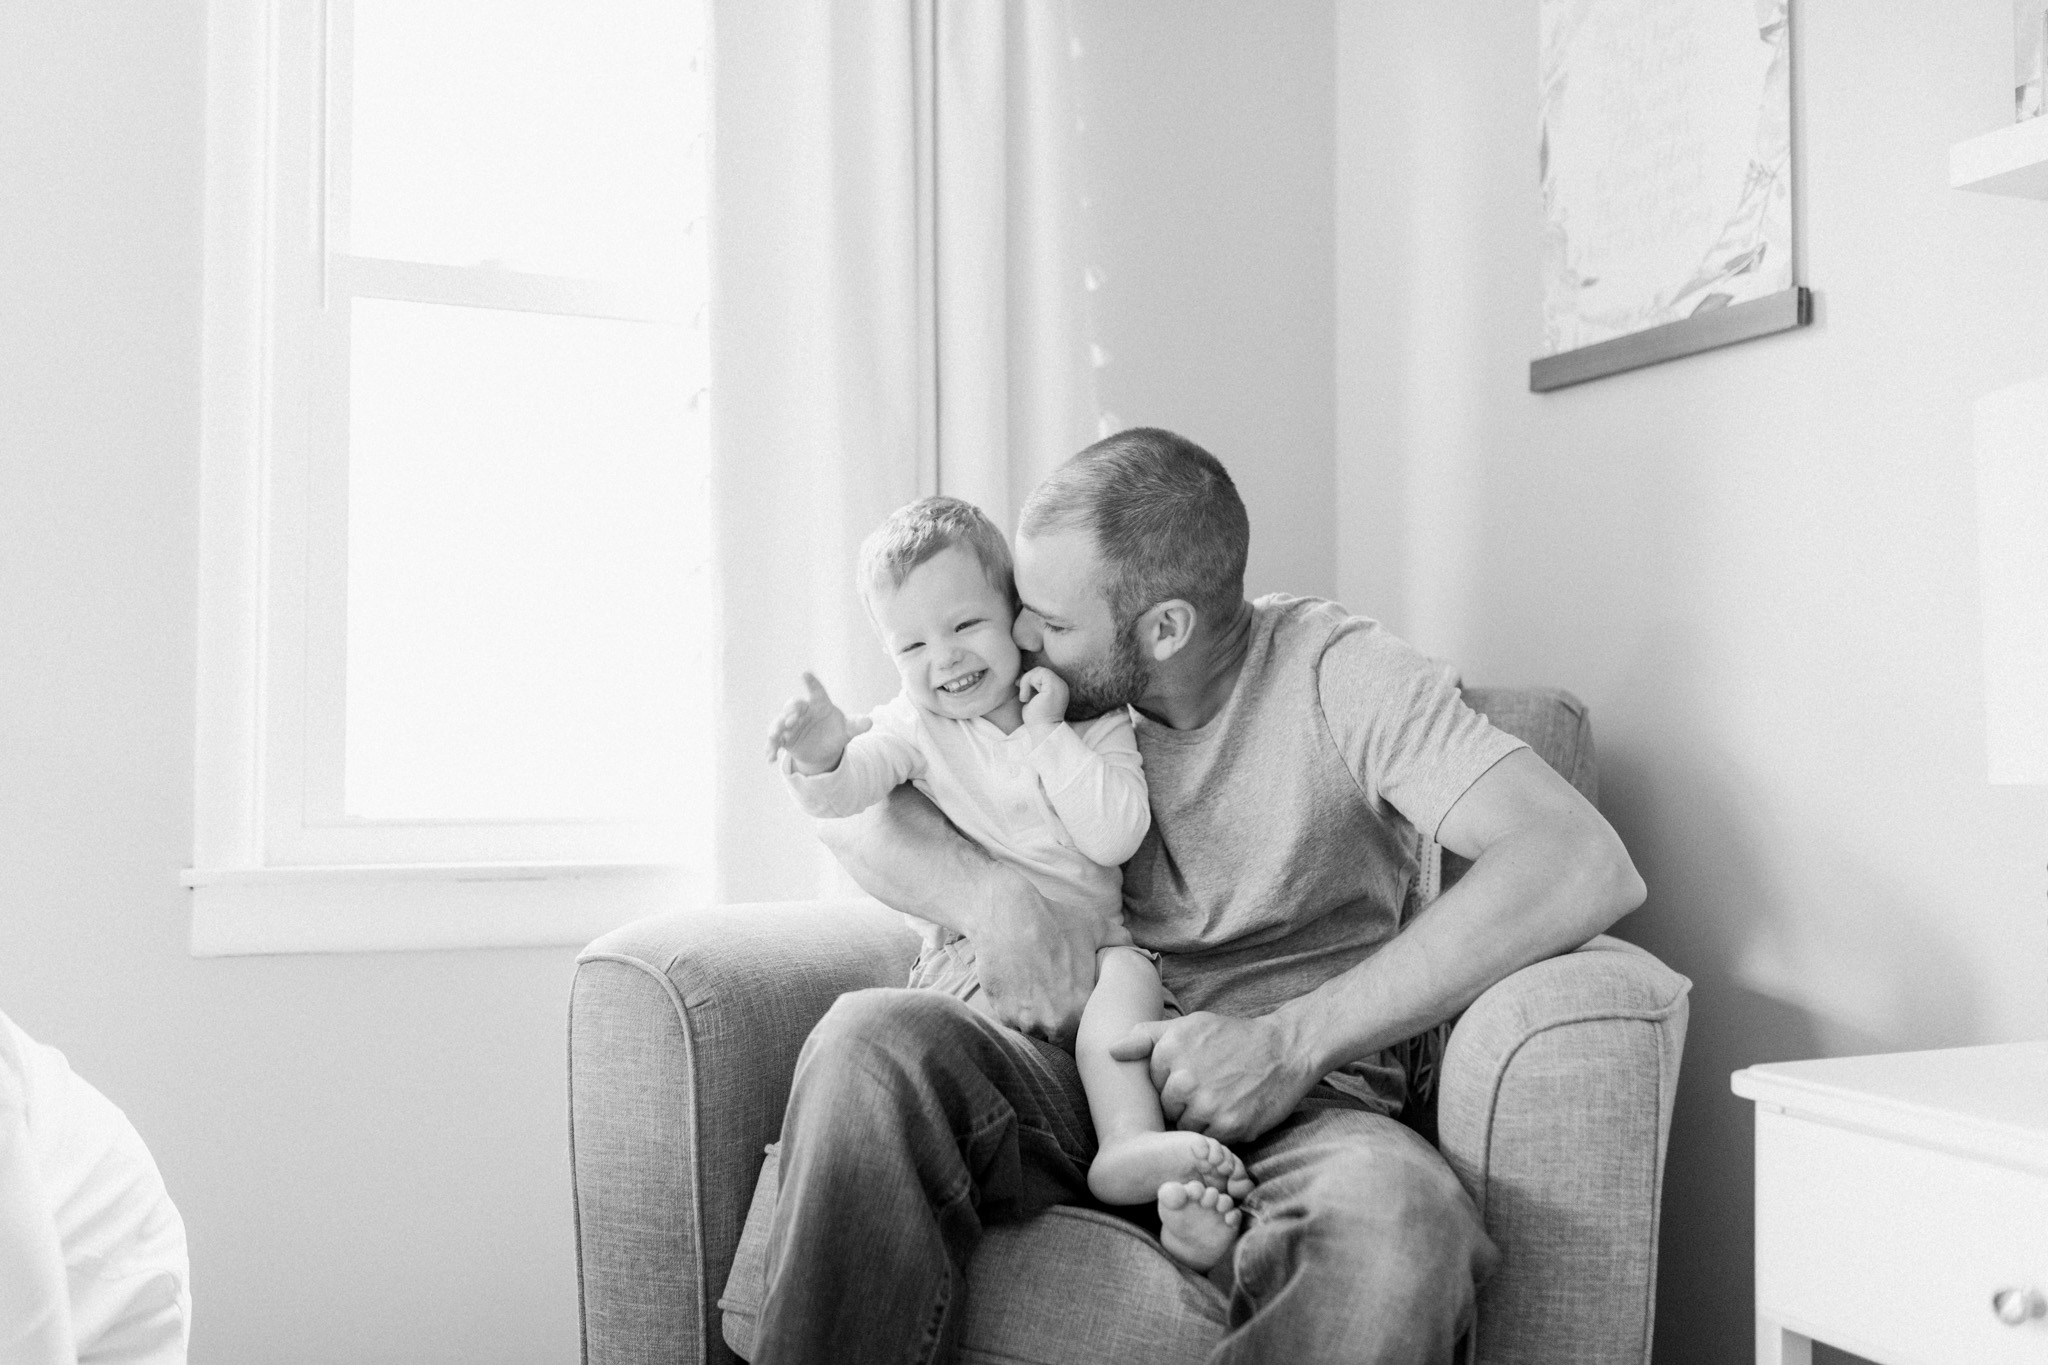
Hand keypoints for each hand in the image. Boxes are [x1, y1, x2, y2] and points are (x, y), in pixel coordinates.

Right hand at [766, 672, 871, 774]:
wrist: (825, 751)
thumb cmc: (836, 733)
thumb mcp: (848, 730)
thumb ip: (856, 725)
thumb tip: (869, 722)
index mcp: (820, 704)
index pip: (816, 691)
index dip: (812, 682)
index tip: (806, 674)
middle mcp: (803, 711)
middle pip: (794, 706)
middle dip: (790, 711)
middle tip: (791, 720)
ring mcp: (791, 724)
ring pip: (779, 722)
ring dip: (776, 728)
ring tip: (775, 736)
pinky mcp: (784, 738)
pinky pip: (774, 741)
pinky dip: (771, 748)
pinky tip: (770, 758)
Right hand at [968, 870, 1129, 1046]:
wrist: (1006, 914)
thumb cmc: (1054, 920)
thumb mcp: (1095, 927)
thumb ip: (1121, 941)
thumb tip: (1138, 949)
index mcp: (1079, 1010)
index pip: (1085, 1036)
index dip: (1083, 1025)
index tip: (1079, 1011)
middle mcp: (1052, 1022)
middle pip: (1059, 1040)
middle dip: (1059, 1028)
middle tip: (1057, 1004)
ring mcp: (1023, 1020)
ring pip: (1034, 1033)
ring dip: (1036, 1022)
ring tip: (1037, 996)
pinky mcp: (1000, 1013)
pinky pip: (1012, 1024)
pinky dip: (1016, 1013)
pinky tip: (1019, 990)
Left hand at [1016, 666, 1068, 727]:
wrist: (1043, 732)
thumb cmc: (1037, 720)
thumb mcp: (1033, 699)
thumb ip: (1032, 688)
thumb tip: (1020, 678)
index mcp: (1057, 689)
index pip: (1042, 675)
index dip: (1029, 679)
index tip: (1022, 693)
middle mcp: (1061, 685)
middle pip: (1040, 670)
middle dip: (1027, 680)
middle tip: (1023, 696)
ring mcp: (1059, 685)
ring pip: (1039, 670)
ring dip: (1026, 682)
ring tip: (1025, 699)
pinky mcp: (1054, 687)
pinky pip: (1039, 674)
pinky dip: (1028, 683)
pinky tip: (1026, 698)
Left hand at [1108, 1012, 1317, 1143]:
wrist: (1284, 1050)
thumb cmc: (1232, 1038)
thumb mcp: (1189, 1025)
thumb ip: (1146, 1036)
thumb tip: (1110, 1051)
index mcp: (1169, 1050)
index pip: (1152, 1087)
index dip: (1171, 1086)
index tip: (1193, 1077)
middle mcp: (1183, 1077)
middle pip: (1166, 1110)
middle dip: (1184, 1105)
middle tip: (1210, 1089)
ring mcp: (1206, 1104)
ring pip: (1184, 1129)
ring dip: (1200, 1122)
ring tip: (1222, 1101)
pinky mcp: (1229, 1126)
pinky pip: (1208, 1141)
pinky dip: (1219, 1133)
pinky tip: (1233, 1112)